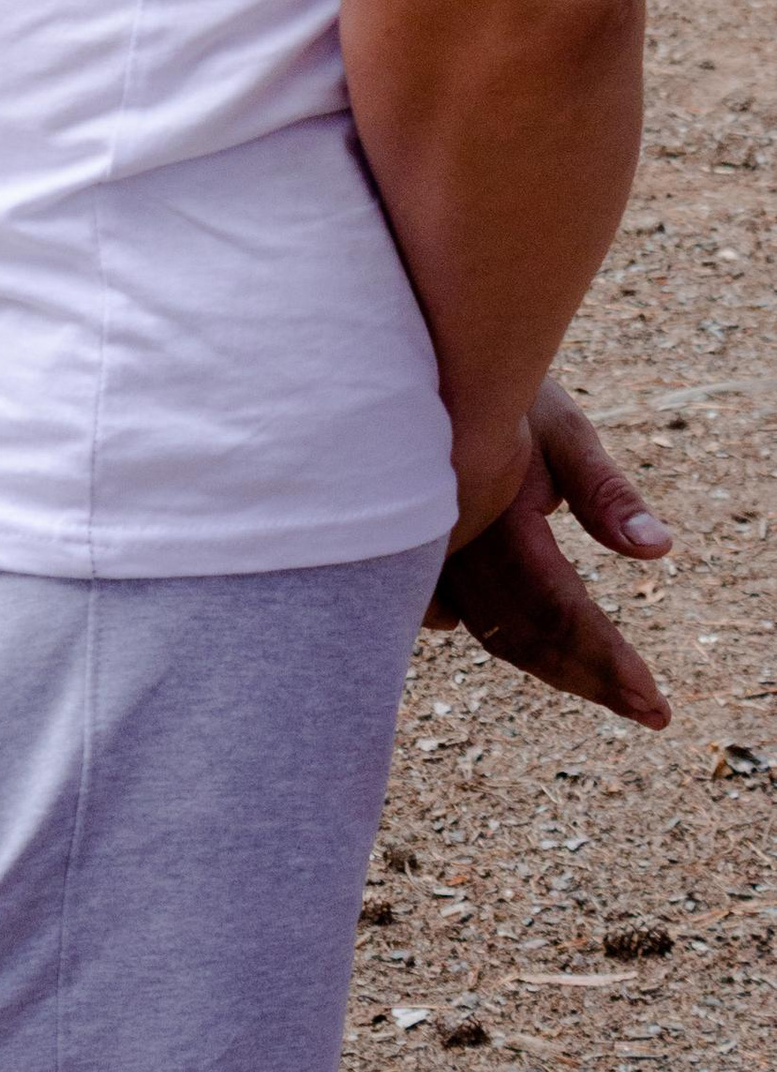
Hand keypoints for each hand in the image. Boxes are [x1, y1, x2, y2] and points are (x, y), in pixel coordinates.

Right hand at [426, 378, 671, 727]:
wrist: (417, 361)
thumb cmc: (499, 390)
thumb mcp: (563, 430)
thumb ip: (607, 494)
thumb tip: (659, 550)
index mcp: (497, 520)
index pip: (560, 612)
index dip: (607, 663)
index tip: (654, 704)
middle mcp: (454, 548)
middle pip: (527, 638)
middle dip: (590, 679)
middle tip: (647, 710)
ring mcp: (426, 555)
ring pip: (490, 633)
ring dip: (551, 665)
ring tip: (604, 687)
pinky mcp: (412, 553)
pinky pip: (451, 614)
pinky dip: (495, 637)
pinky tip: (519, 647)